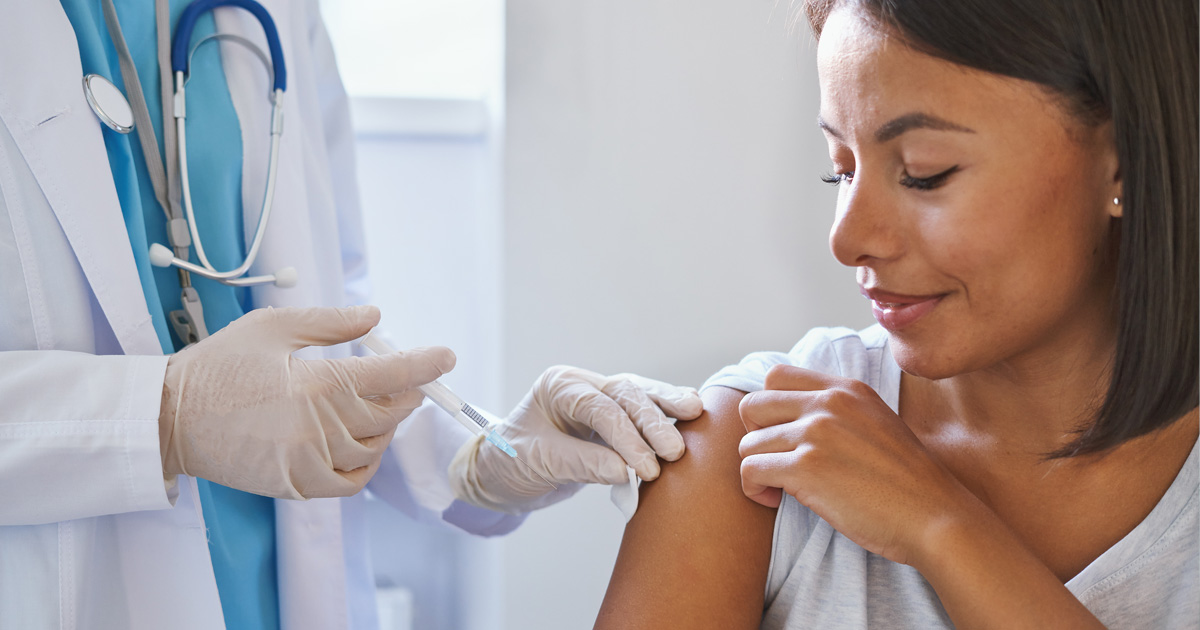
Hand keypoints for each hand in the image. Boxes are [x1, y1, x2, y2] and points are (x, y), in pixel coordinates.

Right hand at [159, 305, 454, 499]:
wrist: (169, 418)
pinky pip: (352, 481)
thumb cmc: (218, 367)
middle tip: (405, 377)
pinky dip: (367, 463)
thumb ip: (329, 323)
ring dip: (386, 424)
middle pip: (389, 412)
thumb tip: (375, 317)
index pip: (391, 375)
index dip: (424, 365)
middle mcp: (321, 428)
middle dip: (406, 392)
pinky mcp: (297, 486)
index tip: (446, 357)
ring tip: (378, 404)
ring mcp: (310, 462)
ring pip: (375, 447)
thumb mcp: (272, 328)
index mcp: (318, 384)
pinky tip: (362, 442)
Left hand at [449, 365, 702, 512]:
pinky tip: (690, 414)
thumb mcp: (539, 462)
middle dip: (653, 422)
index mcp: (560, 387)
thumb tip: (625, 472)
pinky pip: (643, 412)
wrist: (501, 473)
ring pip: (640, 395)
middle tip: (675, 451)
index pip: (600, 408)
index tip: (646, 468)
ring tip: (696, 414)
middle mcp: (583, 385)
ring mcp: (600, 398)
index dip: (626, 437)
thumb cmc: (511, 462)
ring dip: (667, 408)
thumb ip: (582, 464)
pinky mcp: (614, 418)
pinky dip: (665, 415)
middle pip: (626, 395)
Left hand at [738, 365, 975, 564]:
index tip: (781, 436)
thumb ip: (838, 411)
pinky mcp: (806, 467)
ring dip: (757, 469)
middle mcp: (828, 403)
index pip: (776, 376)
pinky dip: (754, 489)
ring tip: (779, 488)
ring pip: (748, 443)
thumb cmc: (905, 481)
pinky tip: (775, 500)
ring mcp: (816, 433)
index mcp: (845, 389)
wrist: (934, 515)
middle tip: (774, 462)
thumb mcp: (876, 422)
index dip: (768, 409)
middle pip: (753, 405)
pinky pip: (750, 470)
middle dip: (755, 437)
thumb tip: (791, 417)